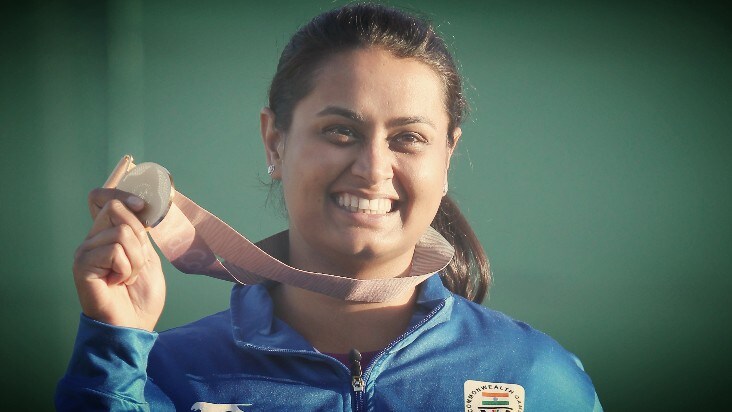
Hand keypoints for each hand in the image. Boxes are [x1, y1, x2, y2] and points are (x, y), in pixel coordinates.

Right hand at [72, 188, 165, 330]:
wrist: (134, 325)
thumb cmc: (141, 295)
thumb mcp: (147, 256)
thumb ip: (139, 232)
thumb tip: (138, 205)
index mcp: (107, 235)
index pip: (103, 198)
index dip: (122, 194)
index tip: (142, 205)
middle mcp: (93, 239)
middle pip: (116, 209)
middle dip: (139, 237)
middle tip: (136, 263)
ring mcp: (85, 251)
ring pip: (122, 232)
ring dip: (136, 259)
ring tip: (127, 277)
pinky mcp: (82, 265)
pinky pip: (114, 251)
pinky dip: (126, 268)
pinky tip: (118, 283)